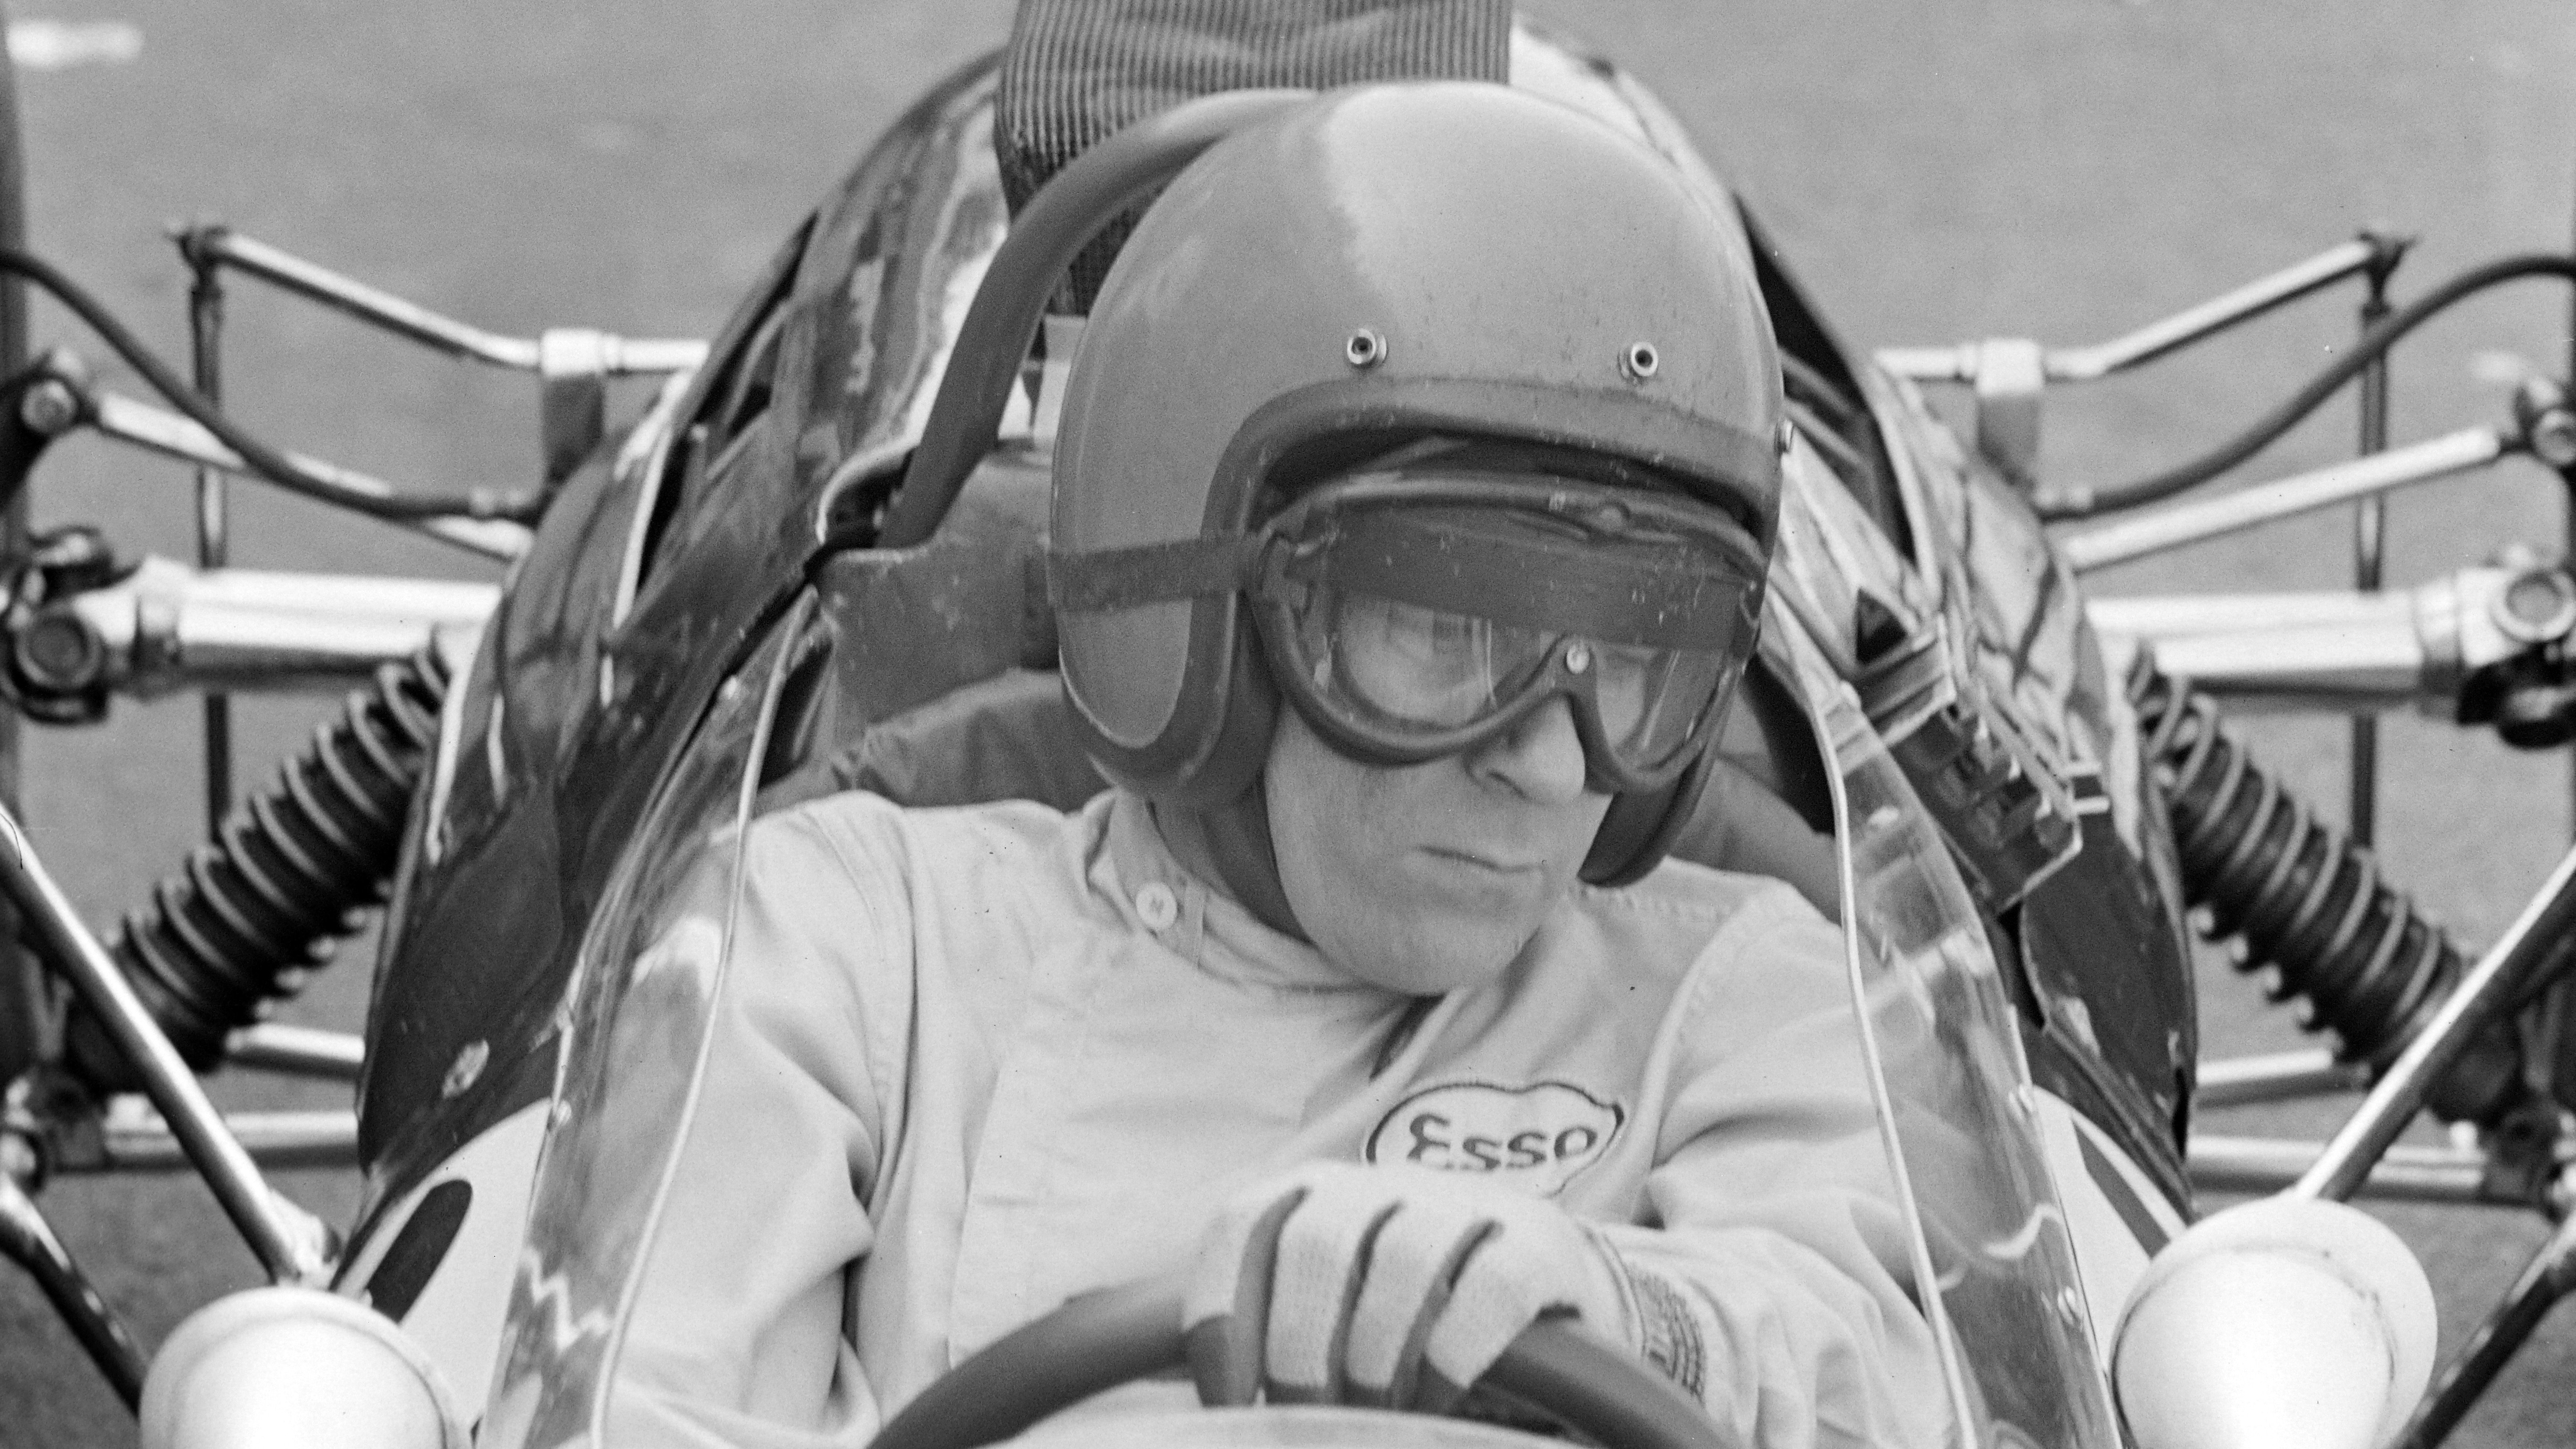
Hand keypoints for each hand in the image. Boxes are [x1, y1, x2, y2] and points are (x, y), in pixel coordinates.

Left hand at [1184, 1162, 1632, 1413]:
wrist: (1546, 1279)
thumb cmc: (1409, 1305)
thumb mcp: (1334, 1299)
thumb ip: (1273, 1325)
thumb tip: (1215, 1401)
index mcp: (1317, 1193)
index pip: (1244, 1224)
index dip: (1222, 1311)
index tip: (1227, 1397)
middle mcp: (1384, 1184)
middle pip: (1318, 1245)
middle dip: (1299, 1346)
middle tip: (1302, 1413)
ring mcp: (1465, 1205)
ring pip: (1403, 1259)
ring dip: (1372, 1353)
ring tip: (1371, 1409)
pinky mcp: (1536, 1245)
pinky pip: (1489, 1288)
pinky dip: (1450, 1354)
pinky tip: (1433, 1397)